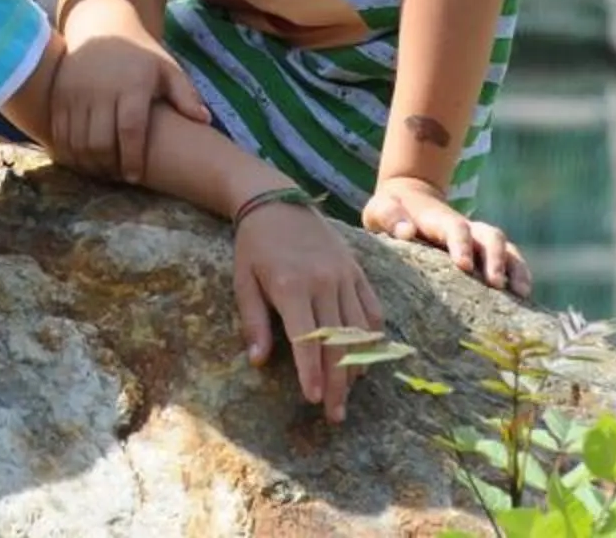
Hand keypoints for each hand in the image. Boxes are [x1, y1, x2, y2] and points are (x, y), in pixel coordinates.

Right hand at [47, 21, 207, 183]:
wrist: (101, 24)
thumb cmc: (140, 54)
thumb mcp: (167, 68)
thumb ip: (185, 94)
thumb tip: (204, 120)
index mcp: (131, 84)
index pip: (130, 130)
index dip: (132, 159)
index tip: (135, 177)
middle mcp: (99, 89)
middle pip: (99, 142)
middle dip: (108, 167)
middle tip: (118, 177)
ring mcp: (74, 92)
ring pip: (76, 142)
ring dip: (88, 164)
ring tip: (102, 171)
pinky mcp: (57, 95)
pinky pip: (58, 133)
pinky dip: (68, 152)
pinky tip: (82, 159)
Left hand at [232, 198, 382, 423]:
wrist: (276, 200)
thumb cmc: (254, 246)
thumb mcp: (243, 281)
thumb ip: (253, 322)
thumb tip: (258, 361)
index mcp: (292, 286)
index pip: (307, 340)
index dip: (312, 373)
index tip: (316, 401)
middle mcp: (323, 282)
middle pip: (337, 342)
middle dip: (338, 383)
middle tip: (336, 415)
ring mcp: (344, 275)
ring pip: (359, 330)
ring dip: (357, 366)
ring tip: (351, 393)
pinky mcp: (357, 269)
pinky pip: (372, 308)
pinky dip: (372, 336)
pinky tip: (367, 358)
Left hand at [362, 177, 530, 298]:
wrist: (409, 200)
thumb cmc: (392, 209)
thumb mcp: (381, 208)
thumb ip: (390, 217)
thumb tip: (406, 231)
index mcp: (439, 219)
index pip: (456, 228)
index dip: (461, 244)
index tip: (464, 266)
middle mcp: (465, 227)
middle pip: (490, 235)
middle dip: (496, 258)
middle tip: (497, 284)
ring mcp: (478, 239)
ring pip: (506, 247)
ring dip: (516, 268)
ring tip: (522, 293)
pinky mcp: (484, 253)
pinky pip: (510, 260)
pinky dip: (520, 274)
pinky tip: (524, 298)